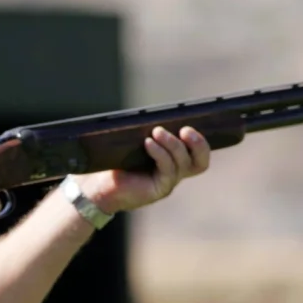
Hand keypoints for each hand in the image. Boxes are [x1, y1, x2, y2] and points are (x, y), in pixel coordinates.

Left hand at [73, 126, 210, 214]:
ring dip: (172, 144)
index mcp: (175, 160)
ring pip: (183, 163)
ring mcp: (169, 182)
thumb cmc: (117, 160)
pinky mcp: (159, 189)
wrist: (99, 184)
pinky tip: (148, 143)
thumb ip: (151, 132)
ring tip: (157, 131)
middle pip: (201, 161)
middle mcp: (176, 172)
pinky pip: (167, 170)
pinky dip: (160, 154)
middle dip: (198, 144)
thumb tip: (159, 113)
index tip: (195, 123)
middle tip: (186, 129)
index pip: (199, 153)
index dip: (203, 140)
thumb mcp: (136, 141)